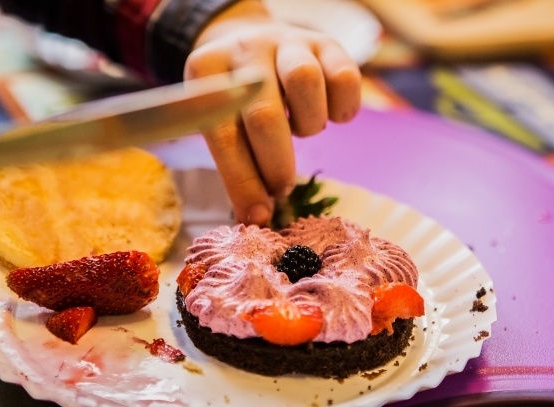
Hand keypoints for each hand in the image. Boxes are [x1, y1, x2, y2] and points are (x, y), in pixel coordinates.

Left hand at [185, 0, 360, 225]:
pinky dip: (341, 107)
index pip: (223, 134)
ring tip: (301, 129)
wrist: (254, 42)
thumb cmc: (237, 100)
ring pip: (306, 84)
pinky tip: (328, 112)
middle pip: (265, 115)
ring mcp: (288, 41)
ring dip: (308, 124)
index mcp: (207, 70)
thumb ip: (236, 165)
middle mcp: (246, 49)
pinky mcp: (326, 43)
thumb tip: (257, 218)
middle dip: (276, 165)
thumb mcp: (222, 122)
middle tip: (281, 187)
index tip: (257, 216)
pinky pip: (345, 79)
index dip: (242, 182)